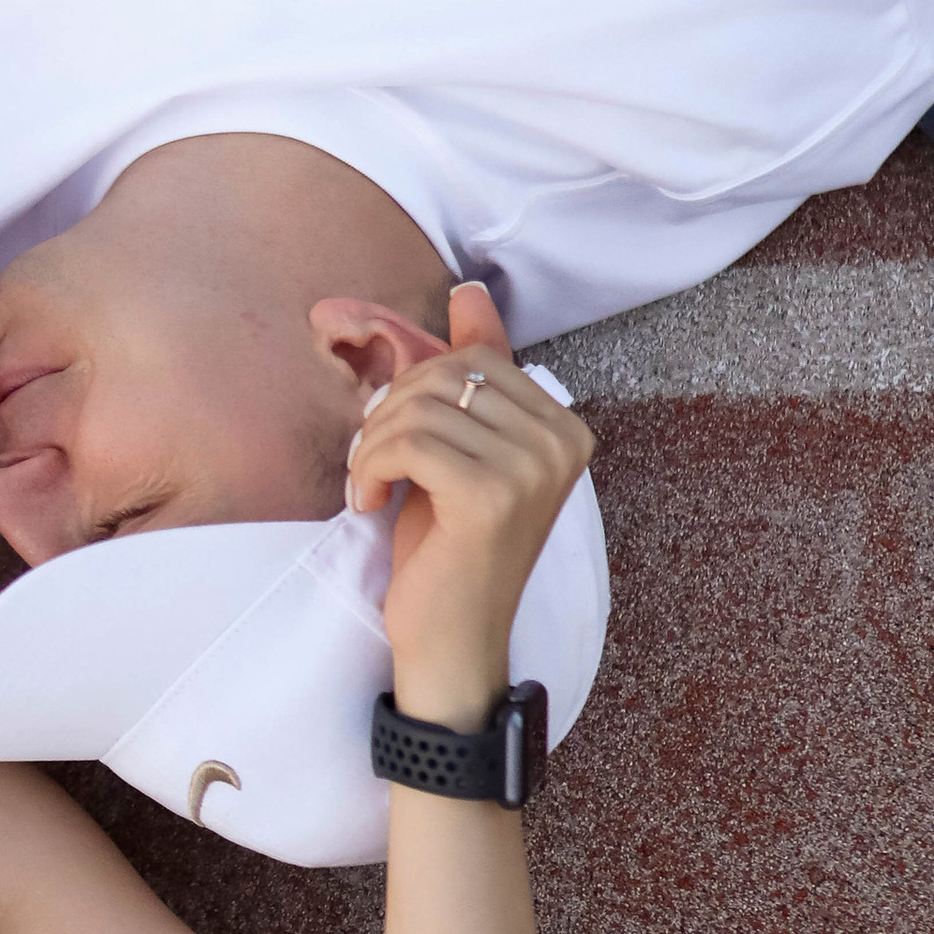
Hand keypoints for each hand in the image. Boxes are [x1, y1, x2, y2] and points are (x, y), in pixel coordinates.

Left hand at [346, 288, 593, 731]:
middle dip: (389, 413)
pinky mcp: (493, 495)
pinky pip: (408, 442)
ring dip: (373, 445)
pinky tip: (370, 504)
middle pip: (447, 375)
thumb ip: (472, 374)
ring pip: (421, 407)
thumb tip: (471, 290)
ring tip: (370, 485)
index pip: (474, 358)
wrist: (451, 642)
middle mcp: (562, 441)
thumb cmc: (448, 549)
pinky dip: (370, 468)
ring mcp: (534, 468)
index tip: (395, 442)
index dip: (415, 389)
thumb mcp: (457, 449)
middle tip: (373, 465)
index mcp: (564, 426)